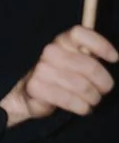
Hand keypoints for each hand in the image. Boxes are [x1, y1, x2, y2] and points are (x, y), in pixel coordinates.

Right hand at [1, 25, 117, 124]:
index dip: (100, 44)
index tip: (114, 58)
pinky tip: (83, 108)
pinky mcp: (37, 86)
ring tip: (93, 100)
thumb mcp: (75, 61)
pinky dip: (81, 107)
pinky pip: (68, 99)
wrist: (31, 93)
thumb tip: (113, 58)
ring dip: (93, 97)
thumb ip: (89, 56)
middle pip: (88, 65)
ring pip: (81, 85)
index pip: (80, 34)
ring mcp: (42, 68)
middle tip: (104, 89)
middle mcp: (51, 51)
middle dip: (103, 81)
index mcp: (62, 41)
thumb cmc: (61, 76)